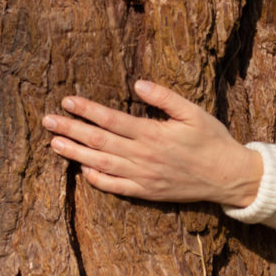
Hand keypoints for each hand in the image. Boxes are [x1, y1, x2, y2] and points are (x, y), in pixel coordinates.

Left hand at [42, 80, 262, 206]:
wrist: (228, 176)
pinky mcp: (146, 191)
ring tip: (54, 143)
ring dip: (75, 153)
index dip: (87, 110)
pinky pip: (115, 186)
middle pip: (98, 141)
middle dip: (71, 129)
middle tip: (47, 120)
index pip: (111, 119)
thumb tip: (138, 83)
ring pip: (100, 164)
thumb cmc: (212, 140)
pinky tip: (82, 170)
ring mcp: (142, 176)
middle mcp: (143, 156)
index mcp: (152, 134)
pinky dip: (96, 179)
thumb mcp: (193, 112)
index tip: (67, 101)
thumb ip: (164, 97)